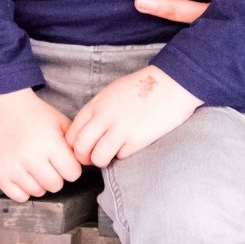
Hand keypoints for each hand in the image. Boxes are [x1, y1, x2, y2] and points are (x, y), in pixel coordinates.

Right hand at [0, 88, 83, 201]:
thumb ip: (75, 142)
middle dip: (56, 175)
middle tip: (48, 162)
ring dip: (40, 182)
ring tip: (35, 165)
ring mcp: (14, 168)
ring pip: (39, 192)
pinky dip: (24, 189)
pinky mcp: (0, 176)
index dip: (71, 166)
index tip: (63, 159)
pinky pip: (20, 197)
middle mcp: (31, 157)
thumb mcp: (59, 121)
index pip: (73, 173)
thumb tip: (86, 162)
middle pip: (56, 185)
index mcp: (50, 142)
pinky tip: (24, 173)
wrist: (2, 107)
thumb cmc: (34, 115)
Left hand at [66, 66, 201, 166]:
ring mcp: (120, 129)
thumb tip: (87, 132)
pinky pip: (120, 157)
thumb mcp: (112, 92)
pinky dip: (122, 155)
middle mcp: (104, 116)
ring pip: (97, 158)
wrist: (171, 83)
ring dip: (102, 160)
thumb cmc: (142, 87)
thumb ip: (97, 110)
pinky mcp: (137, 140)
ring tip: (112, 154)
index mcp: (97, 104)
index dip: (74, 145)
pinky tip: (130, 146)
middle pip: (80, 148)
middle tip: (94, 156)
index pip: (72, 132)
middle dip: (84, 158)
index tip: (84, 147)